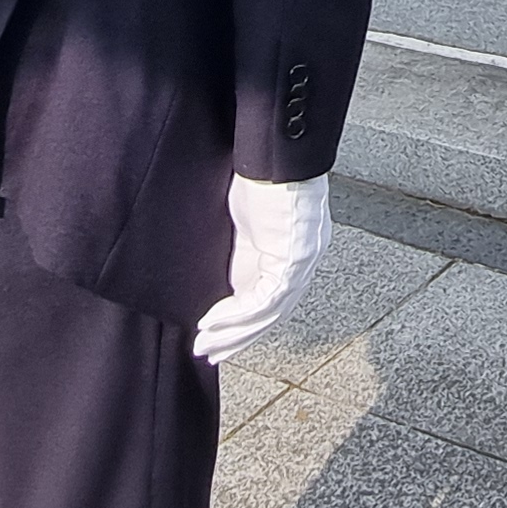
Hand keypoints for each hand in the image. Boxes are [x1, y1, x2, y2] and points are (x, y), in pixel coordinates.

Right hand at [193, 173, 332, 362]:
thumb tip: (218, 276)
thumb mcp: (246, 220)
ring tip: (204, 345)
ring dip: (232, 333)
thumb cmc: (260, 177)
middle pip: (270, 315)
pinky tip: (211, 325)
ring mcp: (301, 264)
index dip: (245, 323)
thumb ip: (241, 249)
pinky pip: (263, 301)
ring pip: (266, 315)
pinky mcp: (293, 260)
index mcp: (292, 253)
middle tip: (209, 353)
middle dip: (237, 337)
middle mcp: (302, 263)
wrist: (276, 155)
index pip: (270, 300)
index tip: (218, 337)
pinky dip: (235, 316)